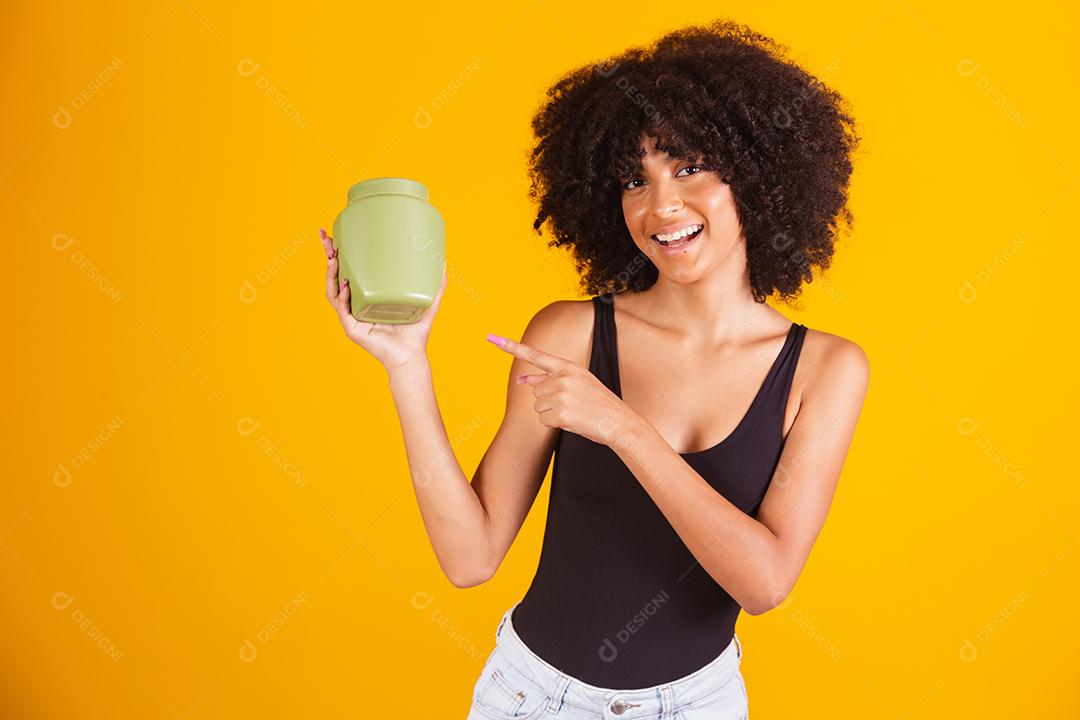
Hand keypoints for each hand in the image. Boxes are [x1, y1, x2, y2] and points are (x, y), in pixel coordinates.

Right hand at [321, 228, 446, 372]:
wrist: (412, 356)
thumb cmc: (415, 332)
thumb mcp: (427, 302)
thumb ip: (435, 284)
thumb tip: (443, 261)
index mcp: (367, 296)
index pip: (349, 270)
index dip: (339, 253)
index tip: (333, 233)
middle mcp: (356, 304)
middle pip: (335, 275)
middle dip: (328, 255)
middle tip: (325, 236)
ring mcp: (352, 316)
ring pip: (333, 291)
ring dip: (331, 274)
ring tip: (334, 258)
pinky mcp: (353, 329)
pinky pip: (343, 310)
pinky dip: (343, 297)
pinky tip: (346, 285)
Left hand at [487, 333, 638, 446]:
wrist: (619, 422)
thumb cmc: (596, 404)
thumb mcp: (576, 384)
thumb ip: (546, 379)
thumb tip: (520, 378)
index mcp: (568, 366)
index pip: (535, 354)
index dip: (512, 347)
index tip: (492, 339)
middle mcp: (563, 377)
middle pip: (536, 390)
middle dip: (548, 400)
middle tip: (572, 404)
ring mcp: (562, 394)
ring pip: (538, 407)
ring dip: (552, 413)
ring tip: (574, 412)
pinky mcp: (561, 412)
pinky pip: (544, 420)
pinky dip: (555, 424)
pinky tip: (573, 421)